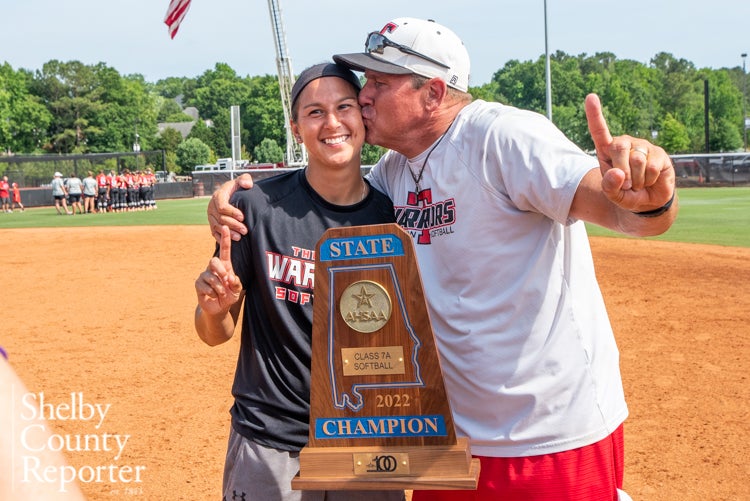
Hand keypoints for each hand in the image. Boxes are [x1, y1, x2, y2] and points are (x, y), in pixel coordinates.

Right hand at [195, 226, 241, 315]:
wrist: (219, 308)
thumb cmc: (230, 296)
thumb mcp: (237, 290)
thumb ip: (236, 283)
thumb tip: (230, 276)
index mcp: (225, 266)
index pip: (225, 250)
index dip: (225, 239)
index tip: (225, 227)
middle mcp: (213, 268)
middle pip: (214, 261)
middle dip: (221, 271)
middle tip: (226, 281)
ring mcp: (205, 275)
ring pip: (210, 276)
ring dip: (219, 287)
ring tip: (221, 293)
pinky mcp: (198, 283)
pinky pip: (204, 286)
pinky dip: (212, 293)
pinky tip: (213, 295)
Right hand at [207, 174, 253, 241]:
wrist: (232, 197)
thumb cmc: (238, 189)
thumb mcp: (242, 181)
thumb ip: (245, 179)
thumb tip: (247, 184)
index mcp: (218, 196)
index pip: (222, 206)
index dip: (232, 212)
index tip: (242, 217)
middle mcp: (211, 206)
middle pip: (221, 218)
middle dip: (233, 225)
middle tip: (245, 230)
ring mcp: (211, 216)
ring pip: (218, 227)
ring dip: (229, 233)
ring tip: (240, 237)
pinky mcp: (212, 224)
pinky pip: (215, 233)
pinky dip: (222, 238)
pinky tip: (231, 242)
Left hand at [585, 93, 674, 210]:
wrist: (649, 201)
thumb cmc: (626, 194)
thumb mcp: (613, 195)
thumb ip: (610, 187)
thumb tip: (617, 173)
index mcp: (607, 151)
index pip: (599, 131)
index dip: (594, 114)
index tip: (590, 97)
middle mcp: (624, 144)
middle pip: (619, 148)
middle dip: (622, 171)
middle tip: (626, 185)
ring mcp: (642, 146)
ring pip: (636, 160)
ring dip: (637, 179)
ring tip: (638, 183)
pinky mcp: (658, 153)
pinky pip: (651, 166)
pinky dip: (649, 179)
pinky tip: (650, 180)